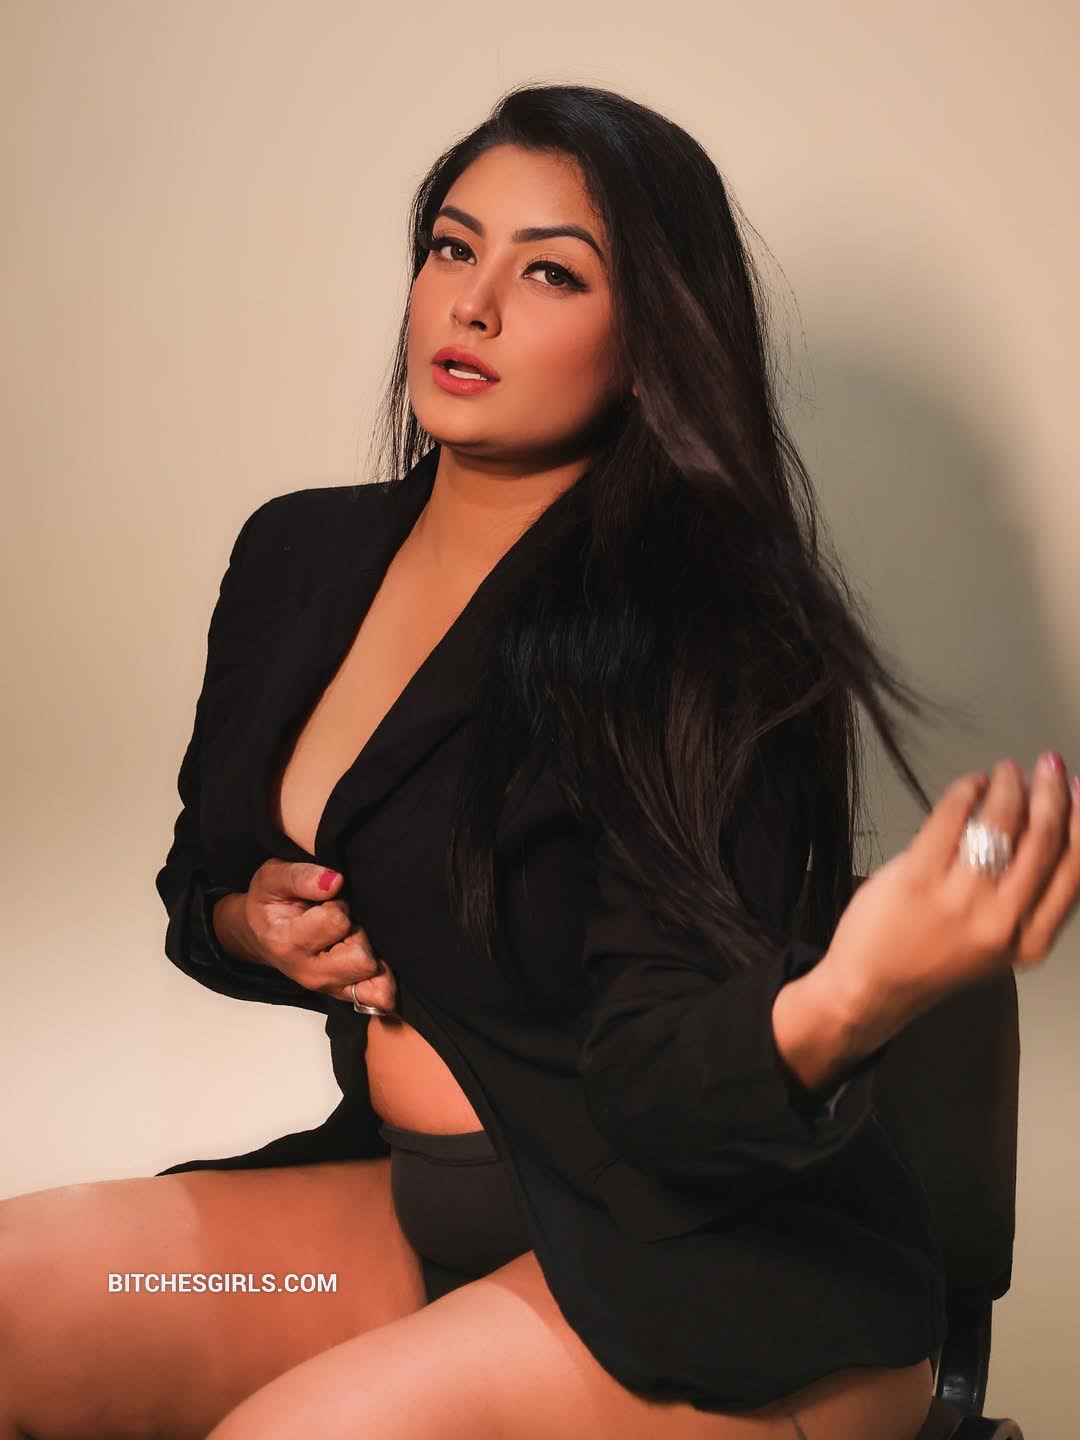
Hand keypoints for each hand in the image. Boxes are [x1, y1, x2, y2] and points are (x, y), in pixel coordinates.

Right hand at [235, 859, 397, 1010]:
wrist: (263, 933)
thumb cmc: (271, 903)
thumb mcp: (273, 878)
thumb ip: (301, 876)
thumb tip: (335, 881)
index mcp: (288, 944)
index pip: (336, 921)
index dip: (338, 904)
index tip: (326, 902)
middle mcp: (309, 973)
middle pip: (360, 957)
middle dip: (358, 933)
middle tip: (342, 922)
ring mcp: (328, 987)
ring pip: (374, 975)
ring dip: (370, 951)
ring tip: (349, 937)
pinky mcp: (344, 994)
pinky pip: (379, 996)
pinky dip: (384, 979)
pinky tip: (374, 959)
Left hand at [817, 755, 1079, 1054]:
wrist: (872, 986)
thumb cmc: (934, 958)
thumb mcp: (1000, 942)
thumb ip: (1028, 899)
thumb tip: (1048, 828)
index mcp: (1030, 940)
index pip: (1074, 869)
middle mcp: (1002, 921)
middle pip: (1045, 838)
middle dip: (1054, 792)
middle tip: (1051, 766)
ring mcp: (960, 899)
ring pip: (1002, 821)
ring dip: (1011, 785)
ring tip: (1008, 771)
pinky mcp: (918, 877)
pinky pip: (952, 815)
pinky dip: (967, 790)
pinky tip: (971, 785)